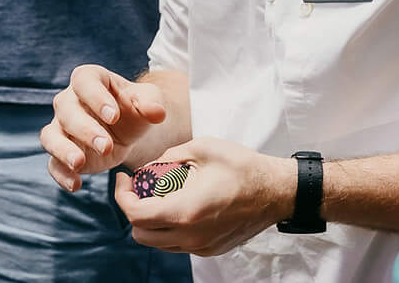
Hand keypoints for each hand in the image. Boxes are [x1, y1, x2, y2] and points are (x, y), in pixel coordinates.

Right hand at [41, 65, 169, 190]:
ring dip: (63, 150)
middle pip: (66, 110)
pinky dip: (61, 175)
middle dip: (85, 129)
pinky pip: (52, 163)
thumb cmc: (135, 108)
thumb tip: (157, 112)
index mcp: (90, 79)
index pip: (84, 81)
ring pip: (50, 136)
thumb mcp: (147, 101)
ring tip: (79, 163)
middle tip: (106, 146)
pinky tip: (76, 185)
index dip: (96, 98)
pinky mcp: (61, 153)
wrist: (129, 130)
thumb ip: (150, 104)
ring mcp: (61, 127)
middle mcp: (69, 100)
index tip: (114, 116)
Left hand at [114, 136, 293, 256]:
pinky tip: (181, 203)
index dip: (122, 196)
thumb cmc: (242, 166)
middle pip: (141, 234)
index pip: (136, 214)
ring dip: (151, 220)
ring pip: (159, 242)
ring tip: (161, 193)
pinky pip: (178, 243)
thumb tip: (150, 167)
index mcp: (185, 211)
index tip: (124, 179)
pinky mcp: (210, 249)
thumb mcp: (203, 148)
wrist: (276, 191)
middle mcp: (190, 236)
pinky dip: (170, 227)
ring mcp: (201, 246)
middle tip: (138, 187)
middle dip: (133, 209)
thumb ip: (170, 157)